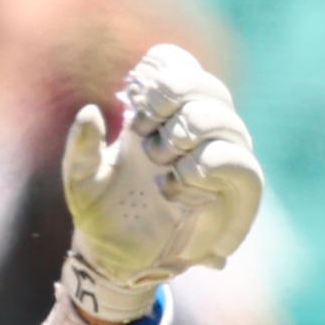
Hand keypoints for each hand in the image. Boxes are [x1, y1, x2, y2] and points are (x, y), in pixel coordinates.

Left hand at [61, 42, 264, 319]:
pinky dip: (209, 166)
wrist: (117, 259)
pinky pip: (242, 165)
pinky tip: (175, 184)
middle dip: (173, 99)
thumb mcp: (81, 179)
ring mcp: (219, 159)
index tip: (132, 97)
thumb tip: (90, 111)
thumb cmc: (101, 211)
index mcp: (160, 116)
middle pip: (208, 86)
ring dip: (190, 131)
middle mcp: (196, 130)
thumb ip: (81, 146)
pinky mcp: (235, 195)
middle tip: (141, 131)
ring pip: (229, 121)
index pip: (179, 65)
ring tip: (158, 159)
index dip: (160, 69)